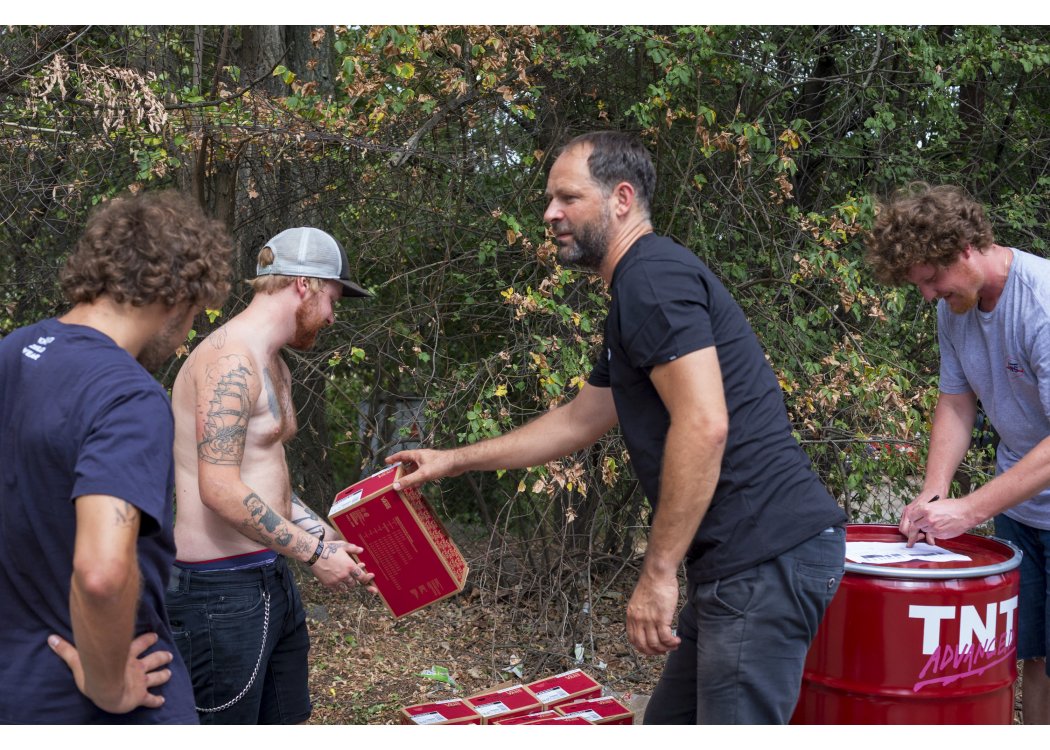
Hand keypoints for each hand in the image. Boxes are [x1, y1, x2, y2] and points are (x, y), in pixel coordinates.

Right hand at [48, 631, 172, 713]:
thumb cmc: (94, 673)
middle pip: (153, 659)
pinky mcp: (140, 695)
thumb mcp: (79, 660)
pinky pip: (150, 699)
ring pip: (157, 676)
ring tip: (170, 672)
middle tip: (168, 655)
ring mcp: (140, 681)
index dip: (148, 639)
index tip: (155, 636)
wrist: (108, 688)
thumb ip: (66, 650)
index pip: (140, 643)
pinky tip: (162, 701)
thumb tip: (51, 639)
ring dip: (164, 674)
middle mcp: (137, 667)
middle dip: (162, 656)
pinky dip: (156, 700)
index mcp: (126, 656)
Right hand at [310, 540, 377, 593]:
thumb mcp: (343, 545)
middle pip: (354, 584)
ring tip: (343, 578)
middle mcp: (344, 575)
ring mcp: (336, 581)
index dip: (367, 578)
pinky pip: (336, 589)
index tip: (370, 576)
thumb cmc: (329, 548)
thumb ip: (353, 549)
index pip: (362, 577)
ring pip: (345, 588)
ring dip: (346, 584)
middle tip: (351, 575)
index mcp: (350, 566)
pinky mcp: (328, 584)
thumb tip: (361, 550)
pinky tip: (336, 580)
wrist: (314, 554)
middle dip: (354, 580)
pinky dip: (337, 587)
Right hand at [386, 449, 458, 490]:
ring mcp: (428, 462)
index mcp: (417, 455)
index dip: (394, 458)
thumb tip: (395, 486)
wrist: (457, 463)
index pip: (402, 455)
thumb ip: (409, 480)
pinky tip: (418, 485)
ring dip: (410, 476)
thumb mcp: (423, 474)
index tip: (386, 462)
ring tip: (404, 484)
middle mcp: (422, 457)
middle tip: (394, 477)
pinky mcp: (434, 468)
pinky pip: (423, 473)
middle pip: (408, 463)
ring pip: (416, 469)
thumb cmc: (440, 464)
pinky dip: (419, 479)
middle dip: (402, 470)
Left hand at [625, 571, 681, 655]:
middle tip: (663, 650)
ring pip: (656, 644)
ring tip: (673, 645)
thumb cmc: (652, 584)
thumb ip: (640, 613)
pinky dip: (672, 643)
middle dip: (654, 652)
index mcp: (631, 616)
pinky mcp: (661, 618)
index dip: (643, 648)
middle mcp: (638, 620)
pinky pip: (666, 638)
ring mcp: (649, 620)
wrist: (657, 574)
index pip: (633, 639)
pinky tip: (677, 640)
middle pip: (643, 646)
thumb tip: (647, 624)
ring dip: (666, 648)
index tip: (652, 648)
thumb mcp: (639, 601)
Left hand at [900, 493, 974, 546]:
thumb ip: (925, 509)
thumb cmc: (953, 506)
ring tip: (936, 522)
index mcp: (926, 509)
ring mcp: (934, 528)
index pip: (911, 516)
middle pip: (916, 525)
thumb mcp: (935, 503)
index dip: (913, 517)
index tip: (914, 518)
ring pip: (924, 530)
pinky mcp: (940, 535)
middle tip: (924, 521)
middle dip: (918, 524)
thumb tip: (917, 514)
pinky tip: (941, 526)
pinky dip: (934, 532)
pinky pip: (933, 534)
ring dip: (927, 528)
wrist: (967, 513)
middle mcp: (929, 519)